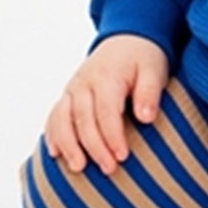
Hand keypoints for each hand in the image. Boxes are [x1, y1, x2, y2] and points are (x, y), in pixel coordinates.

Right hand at [44, 34, 169, 175]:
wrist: (127, 38)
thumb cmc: (143, 58)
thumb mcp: (154, 70)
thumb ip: (150, 93)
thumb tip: (146, 118)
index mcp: (107, 76)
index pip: (106, 110)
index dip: (112, 136)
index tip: (122, 156)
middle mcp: (84, 82)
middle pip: (84, 118)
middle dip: (94, 146)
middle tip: (109, 169)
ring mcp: (72, 88)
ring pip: (62, 118)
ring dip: (68, 144)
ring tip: (78, 167)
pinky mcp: (67, 95)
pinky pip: (54, 115)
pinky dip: (53, 134)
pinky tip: (56, 153)